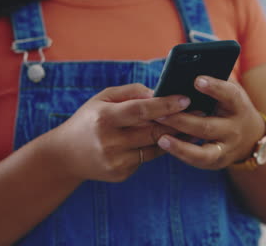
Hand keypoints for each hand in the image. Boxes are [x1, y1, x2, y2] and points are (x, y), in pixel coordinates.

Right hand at [49, 84, 190, 181]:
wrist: (66, 156)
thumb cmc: (88, 120)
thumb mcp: (102, 99)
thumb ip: (131, 92)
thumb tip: (159, 92)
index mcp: (104, 118)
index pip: (140, 111)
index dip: (164, 105)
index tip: (185, 99)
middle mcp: (110, 141)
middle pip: (152, 131)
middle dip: (177, 121)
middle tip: (199, 112)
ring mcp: (116, 161)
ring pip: (155, 147)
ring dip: (174, 136)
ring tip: (191, 125)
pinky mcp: (121, 173)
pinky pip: (147, 158)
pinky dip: (157, 147)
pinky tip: (168, 139)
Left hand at [155, 76, 264, 169]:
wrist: (250, 137)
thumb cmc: (230, 107)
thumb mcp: (229, 92)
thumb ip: (214, 82)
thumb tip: (185, 70)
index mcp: (238, 105)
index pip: (229, 95)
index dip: (215, 88)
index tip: (197, 80)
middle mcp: (234, 129)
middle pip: (208, 126)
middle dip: (183, 119)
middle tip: (160, 112)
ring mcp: (227, 148)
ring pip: (203, 150)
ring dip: (180, 144)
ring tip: (160, 138)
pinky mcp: (218, 161)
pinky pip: (198, 160)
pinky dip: (181, 153)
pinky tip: (164, 144)